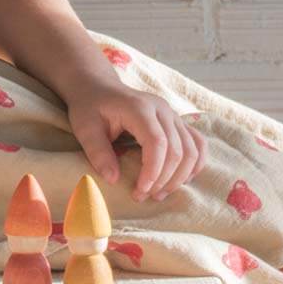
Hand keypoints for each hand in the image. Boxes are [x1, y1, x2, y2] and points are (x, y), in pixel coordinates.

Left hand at [66, 80, 207, 201]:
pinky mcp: (177, 121)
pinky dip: (194, 165)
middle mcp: (162, 109)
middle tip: (143, 196)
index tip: (139, 191)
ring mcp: (173, 114)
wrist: (99, 87)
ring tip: (159, 193)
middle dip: (163, 179)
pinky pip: (198, 144)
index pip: (157, 143)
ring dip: (180, 177)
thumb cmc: (90, 108)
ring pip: (192, 150)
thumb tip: (113, 180)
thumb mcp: (85, 128)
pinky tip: (180, 180)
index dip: (153, 171)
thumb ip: (98, 152)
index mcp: (139, 108)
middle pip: (177, 150)